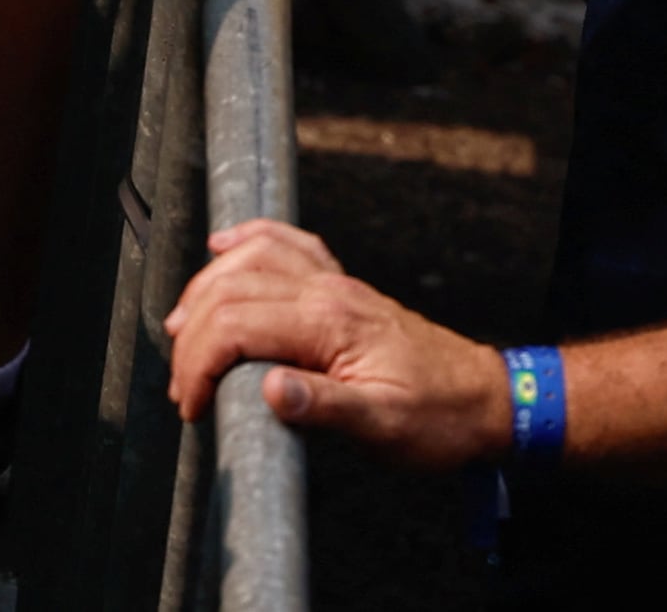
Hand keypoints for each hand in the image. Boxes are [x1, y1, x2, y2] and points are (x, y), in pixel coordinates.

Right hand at [164, 221, 503, 468]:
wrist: (486, 400)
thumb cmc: (439, 418)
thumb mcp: (384, 427)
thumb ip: (323, 407)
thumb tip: (266, 391)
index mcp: (329, 322)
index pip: (236, 325)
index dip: (199, 362)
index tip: (190, 403)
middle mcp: (326, 291)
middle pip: (230, 290)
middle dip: (191, 335)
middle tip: (182, 385)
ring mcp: (333, 282)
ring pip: (249, 259)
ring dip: (204, 289)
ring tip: (179, 329)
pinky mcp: (340, 287)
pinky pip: (286, 244)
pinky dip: (248, 239)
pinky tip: (225, 247)